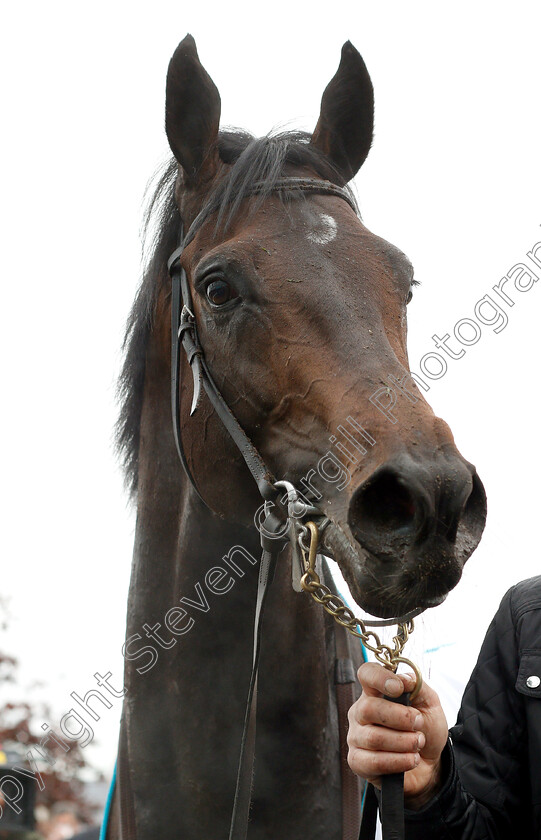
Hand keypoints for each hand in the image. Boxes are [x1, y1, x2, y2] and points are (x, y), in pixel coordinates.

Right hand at [347, 662, 448, 807]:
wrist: (430, 763)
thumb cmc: (425, 729)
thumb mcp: (429, 704)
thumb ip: (417, 687)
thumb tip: (404, 679)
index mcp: (375, 692)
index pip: (366, 674)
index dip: (379, 678)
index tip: (399, 689)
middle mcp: (361, 712)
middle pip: (368, 708)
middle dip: (400, 718)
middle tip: (419, 724)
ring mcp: (356, 737)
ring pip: (373, 738)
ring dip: (404, 742)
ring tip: (418, 743)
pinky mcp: (357, 761)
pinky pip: (373, 762)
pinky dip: (398, 761)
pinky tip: (410, 759)